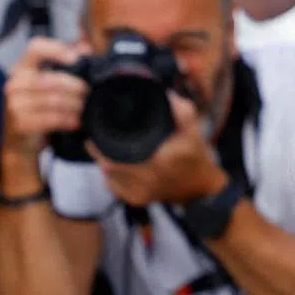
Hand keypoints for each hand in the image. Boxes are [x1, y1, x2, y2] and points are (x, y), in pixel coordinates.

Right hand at [2, 37, 89, 158]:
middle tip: (88, 93)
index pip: (35, 48)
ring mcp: (15, 105)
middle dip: (76, 87)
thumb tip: (85, 47)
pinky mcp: (21, 123)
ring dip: (75, 105)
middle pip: (52, 79)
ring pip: (54, 100)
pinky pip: (52, 118)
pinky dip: (68, 120)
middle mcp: (14, 84)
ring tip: (83, 108)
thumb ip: (66, 63)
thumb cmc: (37, 110)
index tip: (75, 59)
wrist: (19, 142)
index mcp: (21, 69)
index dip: (56, 49)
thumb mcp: (48, 84)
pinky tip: (76, 122)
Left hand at [89, 92, 228, 205]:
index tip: (94, 133)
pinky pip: (113, 187)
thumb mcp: (193, 131)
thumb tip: (165, 94)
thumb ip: (182, 111)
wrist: (201, 189)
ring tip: (102, 150)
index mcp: (157, 162)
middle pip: (107, 166)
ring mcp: (139, 194)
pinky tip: (114, 165)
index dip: (100, 145)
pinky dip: (110, 176)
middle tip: (94, 140)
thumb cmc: (195, 156)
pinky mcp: (135, 201)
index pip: (114, 157)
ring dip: (103, 163)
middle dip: (99, 152)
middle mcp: (145, 181)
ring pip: (108, 177)